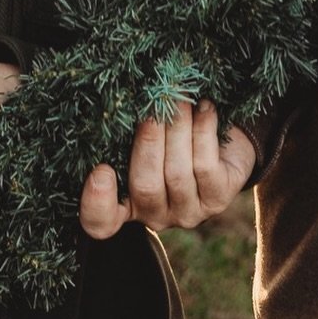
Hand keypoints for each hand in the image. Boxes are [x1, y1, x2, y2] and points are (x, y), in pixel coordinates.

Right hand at [78, 100, 254, 238]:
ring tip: (181, 97)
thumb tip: (122, 102)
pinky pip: (206, 167)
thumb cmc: (168, 132)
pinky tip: (205, 108)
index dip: (97, 203)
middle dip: (149, 140)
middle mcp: (154, 214)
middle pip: (145, 187)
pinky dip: (203, 131)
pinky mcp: (217, 200)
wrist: (220, 138)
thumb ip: (128, 130)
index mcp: (125, 203)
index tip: (101, 171)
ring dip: (178, 128)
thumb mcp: (142, 133)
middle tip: (155, 103)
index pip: (101, 221)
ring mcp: (187, 212)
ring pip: (177, 174)